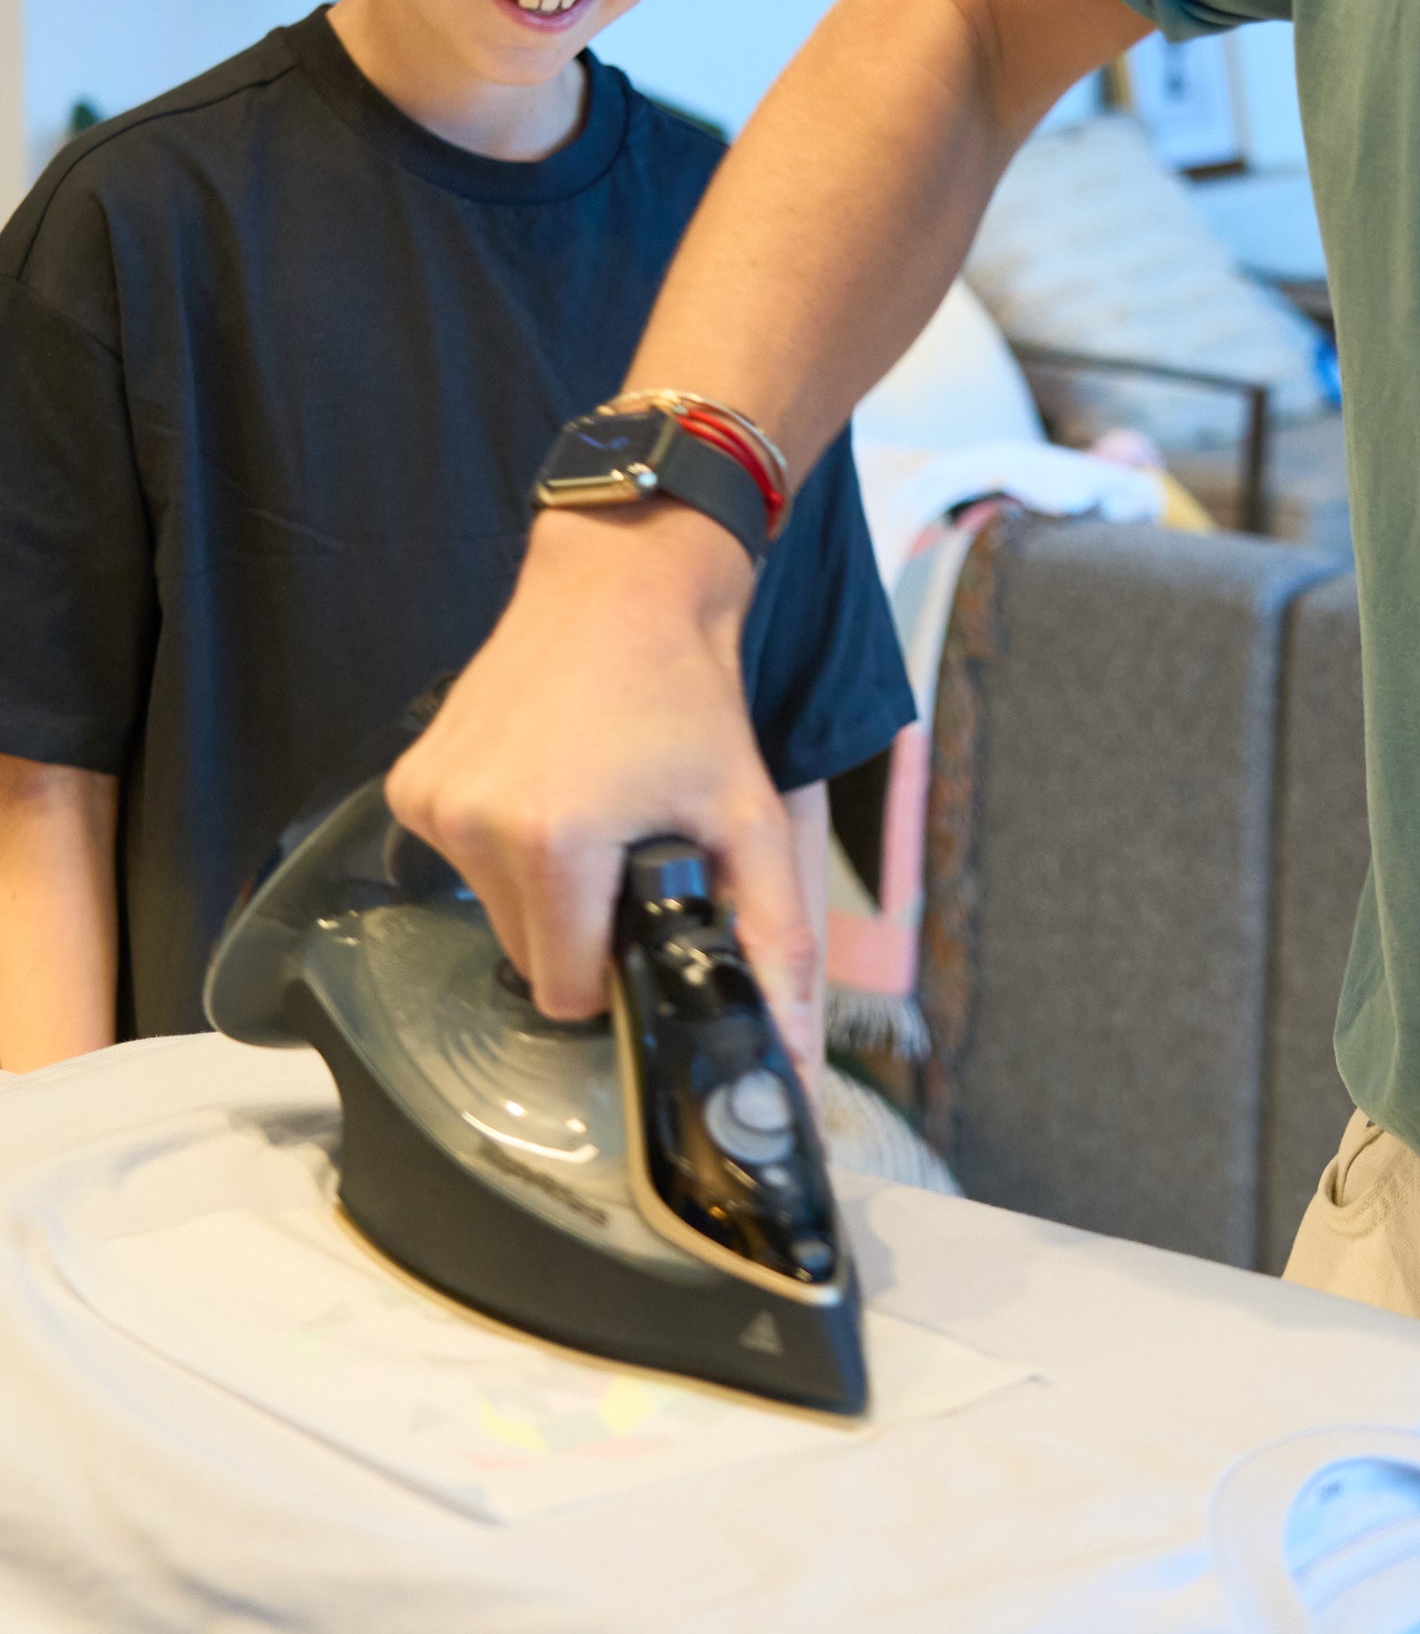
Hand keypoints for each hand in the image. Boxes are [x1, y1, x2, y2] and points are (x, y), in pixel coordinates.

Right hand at [386, 502, 821, 1073]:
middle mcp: (476, 826)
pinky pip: (462, 862)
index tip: (645, 910)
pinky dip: (503, 845)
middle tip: (627, 850)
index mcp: (554, 846)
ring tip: (590, 809)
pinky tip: (544, 783)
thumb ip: (775, 942)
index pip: (569, 992)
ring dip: (543, 888)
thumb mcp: (749, 816)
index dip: (617, 965)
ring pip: (495, 913)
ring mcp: (433, 803)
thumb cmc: (688, 695)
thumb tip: (793, 1050)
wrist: (621, 583)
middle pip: (530, 956)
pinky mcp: (411, 783)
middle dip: (582, 926)